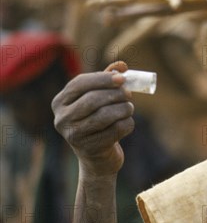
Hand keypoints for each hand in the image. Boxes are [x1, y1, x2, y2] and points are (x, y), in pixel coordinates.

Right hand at [52, 61, 133, 177]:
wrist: (98, 157)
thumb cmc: (98, 121)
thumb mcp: (99, 99)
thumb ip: (108, 80)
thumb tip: (121, 65)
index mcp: (60, 102)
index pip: (79, 84)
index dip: (102, 78)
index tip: (122, 78)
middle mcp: (62, 119)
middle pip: (93, 99)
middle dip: (116, 94)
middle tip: (129, 95)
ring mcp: (74, 135)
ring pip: (105, 115)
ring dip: (124, 109)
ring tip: (129, 109)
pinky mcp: (90, 148)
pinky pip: (116, 130)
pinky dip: (127, 124)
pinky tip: (127, 123)